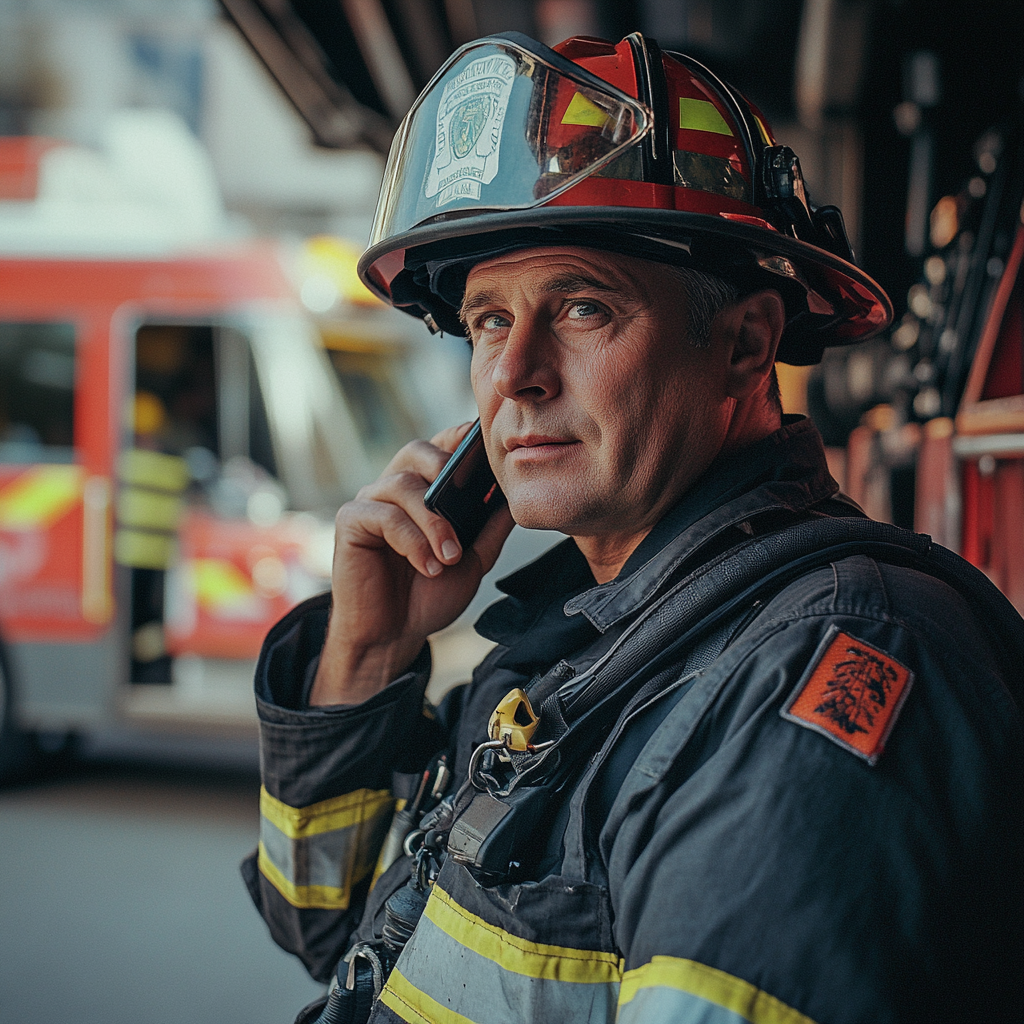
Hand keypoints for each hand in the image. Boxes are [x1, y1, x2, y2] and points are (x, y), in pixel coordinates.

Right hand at [310, 422, 514, 705]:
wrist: (394, 636)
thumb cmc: (428, 594)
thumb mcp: (472, 561)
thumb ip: (490, 529)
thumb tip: (512, 497)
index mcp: (422, 490)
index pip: (439, 447)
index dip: (458, 438)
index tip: (480, 440)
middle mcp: (393, 489)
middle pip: (416, 451)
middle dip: (444, 467)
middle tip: (466, 498)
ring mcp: (370, 503)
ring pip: (403, 486)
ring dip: (434, 522)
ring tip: (450, 556)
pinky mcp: (350, 522)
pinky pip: (384, 516)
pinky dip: (412, 541)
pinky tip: (427, 567)